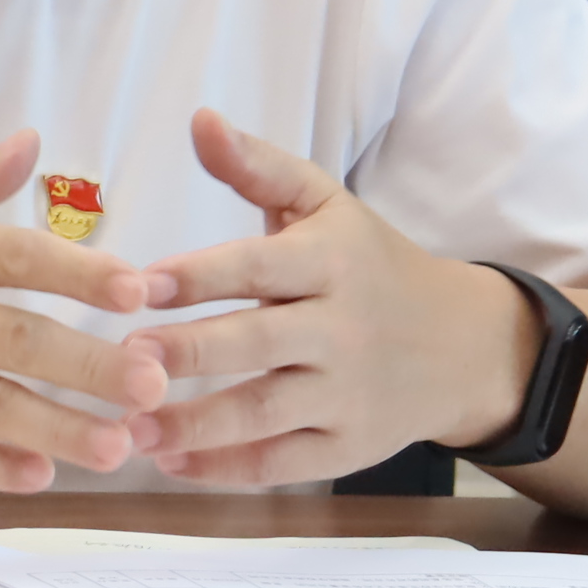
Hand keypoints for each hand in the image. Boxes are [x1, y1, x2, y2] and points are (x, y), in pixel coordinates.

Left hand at [115, 111, 537, 485]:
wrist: (462, 346)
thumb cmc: (368, 264)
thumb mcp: (325, 204)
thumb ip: (258, 166)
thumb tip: (200, 119)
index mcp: (331, 261)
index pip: (260, 266)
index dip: (200, 274)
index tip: (140, 284)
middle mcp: (342, 329)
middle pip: (260, 343)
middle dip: (191, 352)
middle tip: (124, 358)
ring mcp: (347, 394)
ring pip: (265, 413)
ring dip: (194, 425)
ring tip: (130, 426)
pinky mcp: (349, 447)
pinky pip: (282, 463)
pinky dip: (225, 469)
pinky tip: (169, 462)